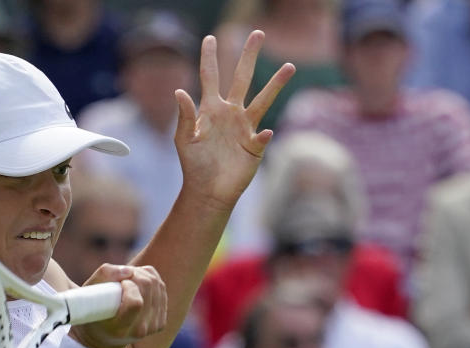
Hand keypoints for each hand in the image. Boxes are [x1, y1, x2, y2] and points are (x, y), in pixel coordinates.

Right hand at [68, 264, 167, 347]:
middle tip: (122, 278)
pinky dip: (150, 279)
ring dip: (142, 275)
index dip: (130, 286)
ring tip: (128, 281)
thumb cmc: (93, 313)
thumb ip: (104, 277)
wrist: (104, 339)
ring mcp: (153, 327)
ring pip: (157, 285)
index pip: (136, 303)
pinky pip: (162, 288)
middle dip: (135, 274)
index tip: (120, 283)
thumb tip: (129, 271)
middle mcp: (139, 330)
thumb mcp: (87, 295)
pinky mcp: (161, 321)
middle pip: (149, 288)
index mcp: (120, 329)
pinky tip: (138, 286)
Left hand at [174, 31, 294, 211]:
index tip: (210, 37)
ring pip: (263, 101)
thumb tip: (180, 91)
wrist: (207, 191)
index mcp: (211, 109)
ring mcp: (245, 129)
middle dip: (249, 56)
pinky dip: (263, 136)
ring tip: (289, 66)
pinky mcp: (254, 147)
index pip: (210, 77)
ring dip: (275, 84)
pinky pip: (262, 138)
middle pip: (242, 79)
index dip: (210, 57)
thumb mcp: (184, 139)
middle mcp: (230, 114)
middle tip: (258, 33)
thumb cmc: (194, 165)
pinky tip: (263, 134)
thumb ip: (185, 116)